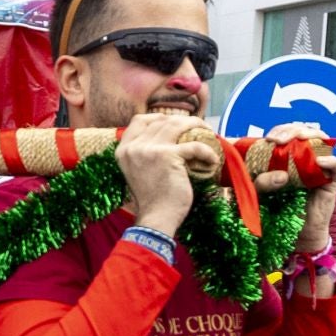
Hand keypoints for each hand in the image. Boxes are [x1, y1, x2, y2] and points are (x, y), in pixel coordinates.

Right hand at [117, 112, 218, 237]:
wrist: (156, 218)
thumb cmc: (151, 199)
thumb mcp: (138, 172)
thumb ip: (143, 154)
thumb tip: (163, 140)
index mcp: (123, 150)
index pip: (139, 120)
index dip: (158, 117)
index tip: (173, 123)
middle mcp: (133, 147)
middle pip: (161, 120)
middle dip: (182, 121)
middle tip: (198, 127)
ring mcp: (149, 150)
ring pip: (177, 125)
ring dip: (197, 126)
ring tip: (209, 133)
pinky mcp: (167, 156)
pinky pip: (193, 146)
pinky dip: (207, 153)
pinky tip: (212, 160)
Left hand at [252, 123, 335, 250]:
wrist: (295, 233)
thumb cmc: (275, 211)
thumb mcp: (259, 195)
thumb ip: (261, 183)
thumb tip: (281, 175)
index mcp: (286, 155)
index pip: (287, 131)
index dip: (281, 130)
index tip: (270, 139)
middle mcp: (304, 157)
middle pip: (304, 131)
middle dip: (292, 130)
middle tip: (279, 140)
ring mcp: (318, 167)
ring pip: (322, 140)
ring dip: (311, 136)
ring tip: (300, 140)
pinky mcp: (331, 180)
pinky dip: (330, 161)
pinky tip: (319, 162)